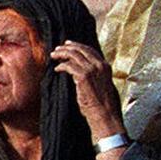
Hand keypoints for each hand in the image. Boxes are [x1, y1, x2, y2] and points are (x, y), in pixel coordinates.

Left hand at [52, 42, 125, 159]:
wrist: (106, 114)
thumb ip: (97, 77)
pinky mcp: (83, 77)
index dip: (78, 46)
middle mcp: (100, 65)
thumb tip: (85, 74)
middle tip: (58, 48)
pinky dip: (61, 66)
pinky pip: (68, 66)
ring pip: (73, 55)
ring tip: (54, 55)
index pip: (91, 50)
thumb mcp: (104, 86)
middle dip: (68, 47)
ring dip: (62, 54)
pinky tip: (57, 69)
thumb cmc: (105, 105)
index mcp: (106, 67)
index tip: (69, 45)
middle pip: (81, 49)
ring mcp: (92, 70)